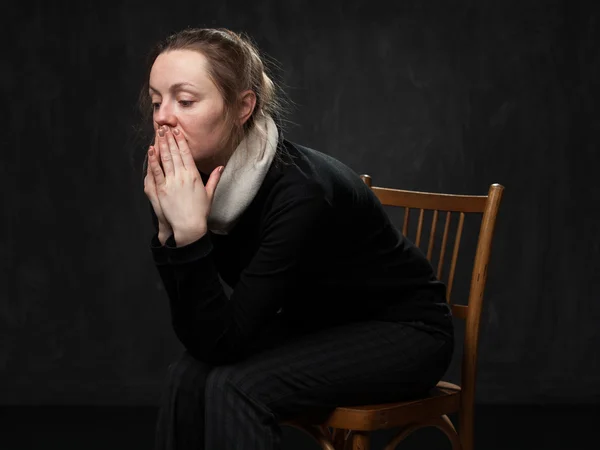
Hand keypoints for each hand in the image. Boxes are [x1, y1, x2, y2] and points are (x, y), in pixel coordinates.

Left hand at [148, 125, 222, 245]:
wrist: (189, 226)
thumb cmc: (200, 212)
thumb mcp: (209, 193)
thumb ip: (214, 178)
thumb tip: (221, 167)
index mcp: (194, 175)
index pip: (186, 154)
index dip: (181, 141)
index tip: (177, 131)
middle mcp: (183, 176)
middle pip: (175, 153)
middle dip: (169, 138)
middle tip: (165, 127)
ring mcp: (171, 182)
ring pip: (165, 159)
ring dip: (162, 144)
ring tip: (159, 133)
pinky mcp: (162, 189)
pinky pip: (157, 171)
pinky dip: (153, 159)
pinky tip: (151, 150)